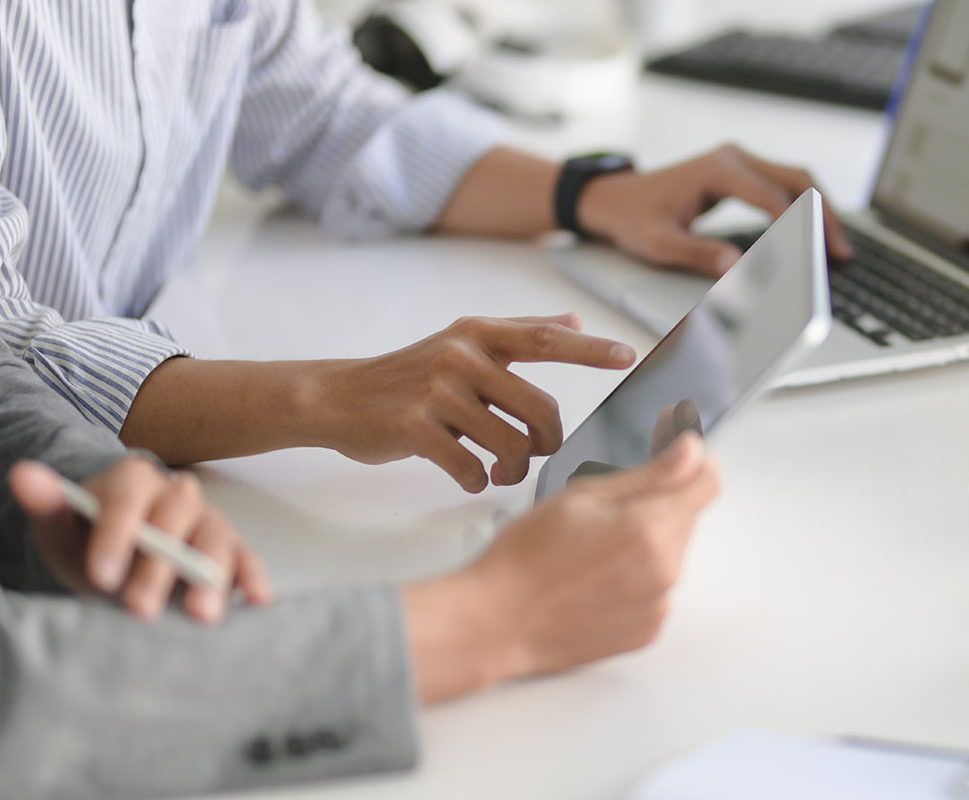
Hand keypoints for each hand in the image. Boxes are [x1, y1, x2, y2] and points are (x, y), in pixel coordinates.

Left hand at [8, 458, 271, 622]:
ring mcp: (209, 520)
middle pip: (176, 518)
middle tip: (139, 607)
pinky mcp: (232, 549)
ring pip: (216, 538)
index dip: (116, 534)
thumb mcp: (61, 530)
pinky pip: (247, 559)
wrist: (121, 565)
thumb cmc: (90, 546)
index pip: (129, 497)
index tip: (100, 573)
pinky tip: (256, 599)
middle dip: (159, 566)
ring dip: (210, 576)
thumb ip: (47, 505)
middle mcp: (178, 492)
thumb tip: (23, 474)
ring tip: (200, 614)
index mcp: (134, 479)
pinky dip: (252, 578)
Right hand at [313, 313, 635, 492]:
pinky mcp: (416, 428)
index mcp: (478, 334)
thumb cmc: (410, 375)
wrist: (340, 398)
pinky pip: (471, 467)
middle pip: (539, 408)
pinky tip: (471, 474)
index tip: (628, 357)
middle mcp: (461, 357)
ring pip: (510, 443)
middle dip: (550, 441)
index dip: (590, 350)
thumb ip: (519, 332)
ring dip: (514, 467)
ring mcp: (437, 392)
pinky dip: (478, 479)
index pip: (545, 339)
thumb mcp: (463, 342)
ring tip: (503, 469)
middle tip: (541, 452)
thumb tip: (572, 319)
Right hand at [403, 432, 719, 703]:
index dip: (694, 464)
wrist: (499, 621)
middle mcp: (665, 570)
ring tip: (592, 552)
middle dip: (658, 506)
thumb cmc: (527, 556)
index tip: (679, 459)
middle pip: (686, 520)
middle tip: (604, 514)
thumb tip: (691, 451)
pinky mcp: (647, 632)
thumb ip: (649, 474)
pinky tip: (596, 581)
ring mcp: (658, 605)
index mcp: (650, 527)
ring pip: (671, 556)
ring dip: (647, 545)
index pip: (707, 484)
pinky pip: (657, 592)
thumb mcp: (583, 495)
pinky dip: (637, 582)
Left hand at [577, 143, 852, 275]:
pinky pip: (781, 184)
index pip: (772, 197)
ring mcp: (737, 161)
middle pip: (796, 180)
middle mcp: (732, 157)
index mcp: (717, 170)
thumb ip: (699, 255)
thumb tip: (737, 268)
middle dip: (823, 215)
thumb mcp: (661, 244)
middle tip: (841, 251)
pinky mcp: (738, 171)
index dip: (800, 226)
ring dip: (819, 209)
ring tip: (836, 246)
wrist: (613, 198)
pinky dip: (803, 206)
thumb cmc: (633, 218)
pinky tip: (813, 233)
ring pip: (795, 179)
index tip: (818, 253)